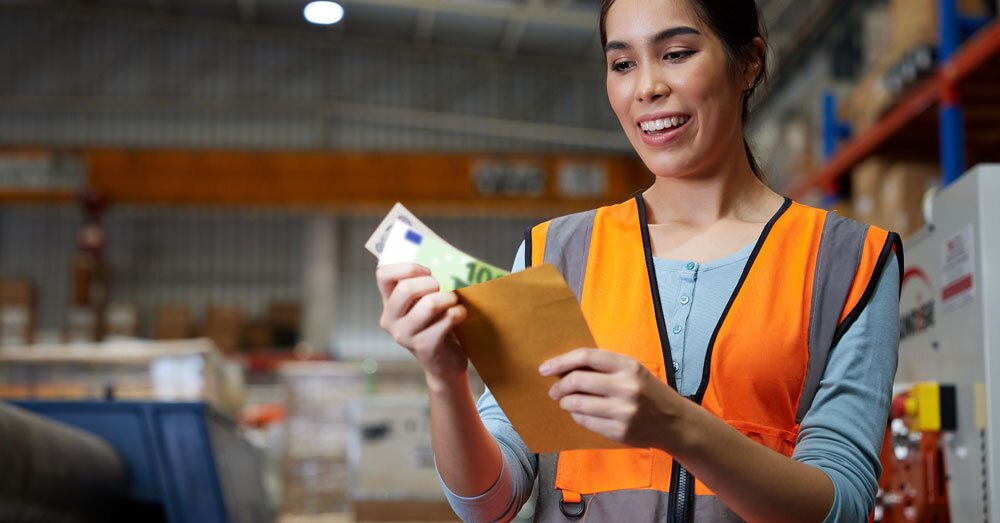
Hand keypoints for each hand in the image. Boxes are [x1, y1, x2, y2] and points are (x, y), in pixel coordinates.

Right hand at [376, 263, 467, 387]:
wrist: (444, 361)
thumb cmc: (437, 322)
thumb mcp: (426, 300)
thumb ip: (427, 281)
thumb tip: (445, 256)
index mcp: (388, 302)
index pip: (383, 275)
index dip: (406, 267)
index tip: (427, 270)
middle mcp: (390, 319)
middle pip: (406, 289)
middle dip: (432, 283)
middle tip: (444, 286)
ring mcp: (404, 335)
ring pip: (429, 304)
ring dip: (449, 297)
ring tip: (454, 300)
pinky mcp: (424, 347)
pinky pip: (446, 320)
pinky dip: (458, 313)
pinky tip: (459, 315)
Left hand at [539, 348, 690, 449]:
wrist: (675, 422)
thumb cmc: (649, 391)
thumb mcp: (633, 370)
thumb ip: (604, 366)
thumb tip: (565, 367)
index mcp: (628, 365)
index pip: (586, 356)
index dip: (561, 361)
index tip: (545, 368)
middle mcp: (626, 387)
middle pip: (577, 381)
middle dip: (559, 386)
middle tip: (554, 390)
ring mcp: (623, 411)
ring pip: (577, 403)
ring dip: (565, 402)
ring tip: (566, 401)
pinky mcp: (620, 431)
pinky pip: (585, 421)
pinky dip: (577, 416)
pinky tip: (580, 412)